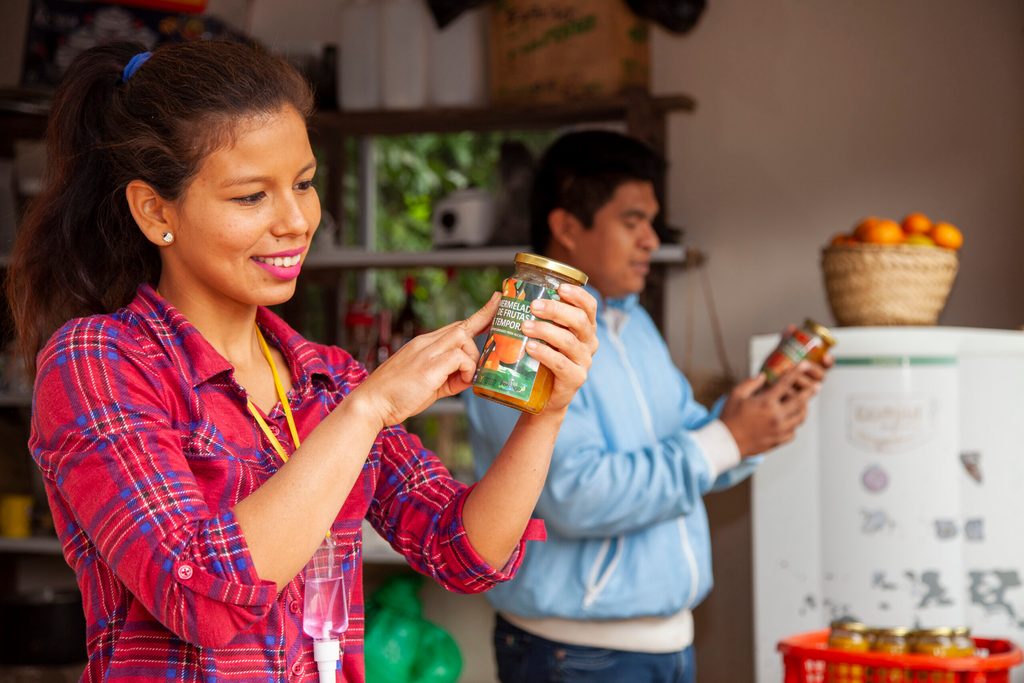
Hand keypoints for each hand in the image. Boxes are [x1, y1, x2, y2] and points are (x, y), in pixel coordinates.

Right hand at [348, 293, 500, 427]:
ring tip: (461, 380)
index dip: (480, 314)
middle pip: (463, 326)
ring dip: (471, 359)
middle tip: (504, 328)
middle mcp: (426, 343)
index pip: (457, 325)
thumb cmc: (397, 396)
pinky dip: (466, 370)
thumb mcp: (430, 384)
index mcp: (425, 345)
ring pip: (464, 339)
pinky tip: (458, 384)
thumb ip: (450, 376)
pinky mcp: (429, 365)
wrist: (371, 403)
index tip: (496, 301)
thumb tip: (469, 376)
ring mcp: (427, 351)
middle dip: (486, 321)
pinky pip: (460, 358)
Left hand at [519, 284, 598, 412]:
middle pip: (579, 320)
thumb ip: (530, 316)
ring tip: (525, 326)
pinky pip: (561, 364)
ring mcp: (584, 362)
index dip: (577, 294)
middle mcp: (589, 343)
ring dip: (546, 330)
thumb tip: (500, 295)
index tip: (559, 288)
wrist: (544, 397)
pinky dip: (545, 353)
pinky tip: (530, 347)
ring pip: (568, 341)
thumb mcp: (540, 335)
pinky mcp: (575, 379)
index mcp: (584, 328)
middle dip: (555, 310)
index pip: (589, 306)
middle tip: (533, 307)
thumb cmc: (541, 359)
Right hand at [719, 360, 826, 456]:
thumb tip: (763, 376)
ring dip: (804, 409)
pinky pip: (793, 432)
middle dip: (810, 392)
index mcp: (766, 402)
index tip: (804, 365)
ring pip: (800, 418)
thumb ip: (750, 383)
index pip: (785, 383)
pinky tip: (790, 421)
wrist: (727, 443)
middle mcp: (776, 416)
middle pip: (800, 401)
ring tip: (804, 405)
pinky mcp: (778, 441)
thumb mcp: (736, 395)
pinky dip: (794, 425)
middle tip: (817, 386)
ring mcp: (779, 430)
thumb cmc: (729, 417)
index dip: (796, 372)